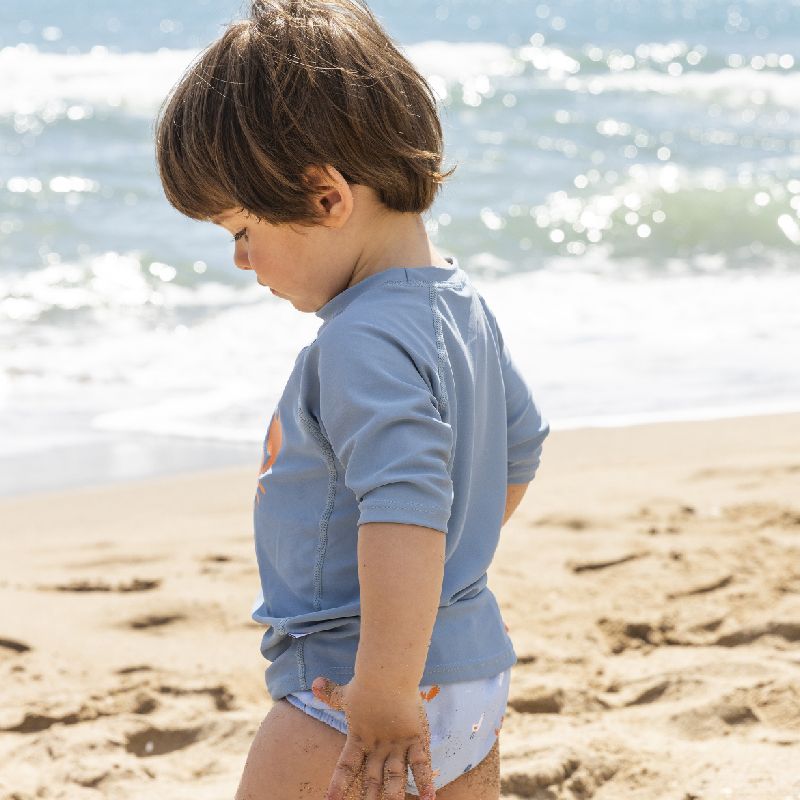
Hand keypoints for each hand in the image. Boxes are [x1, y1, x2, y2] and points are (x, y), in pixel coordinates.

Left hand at [311, 675, 437, 799]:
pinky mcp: (415, 739)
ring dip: (394, 795)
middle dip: (370, 796)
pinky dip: (425, 780)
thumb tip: (315, 683)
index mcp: (359, 738)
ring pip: (395, 777)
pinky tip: (429, 799)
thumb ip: (331, 694)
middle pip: (372, 779)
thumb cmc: (366, 684)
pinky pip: (421, 763)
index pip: (346, 767)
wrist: (387, 674)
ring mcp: (397, 745)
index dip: (339, 784)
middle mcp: (377, 747)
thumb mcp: (346, 694)